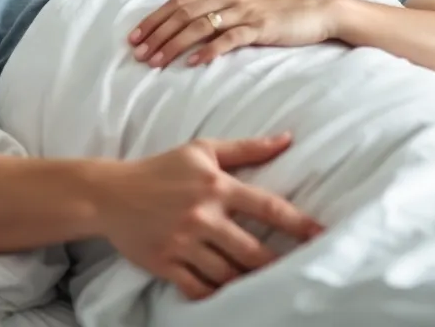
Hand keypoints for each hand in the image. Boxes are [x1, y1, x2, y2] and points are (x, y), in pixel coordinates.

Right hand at [95, 135, 321, 300]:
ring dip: (249, 282)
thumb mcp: (202, 150)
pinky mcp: (166, 264)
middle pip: (252, 251)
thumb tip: (287, 139)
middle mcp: (203, 216)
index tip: (322, 235)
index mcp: (216, 185)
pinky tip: (232, 296)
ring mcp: (184, 243)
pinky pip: (199, 289)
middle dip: (278, 265)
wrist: (112, 193)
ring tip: (269, 287)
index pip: (266, 206)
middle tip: (300, 274)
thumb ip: (247, 148)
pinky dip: (217, 295)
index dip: (298, 223)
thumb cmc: (163, 168)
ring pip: (228, 274)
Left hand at [129, 0, 340, 68]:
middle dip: (157, 34)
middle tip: (138, 54)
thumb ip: (217, 15)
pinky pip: (229, 39)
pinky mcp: (259, 27)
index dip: (153, 19)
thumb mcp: (243, 8)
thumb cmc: (277, 14)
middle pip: (182, 14)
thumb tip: (188, 33)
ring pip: (199, 26)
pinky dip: (209, 50)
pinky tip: (194, 63)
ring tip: (157, 62)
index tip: (134, 38)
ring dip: (174, 44)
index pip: (178, 3)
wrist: (315, 12)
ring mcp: (243, 11)